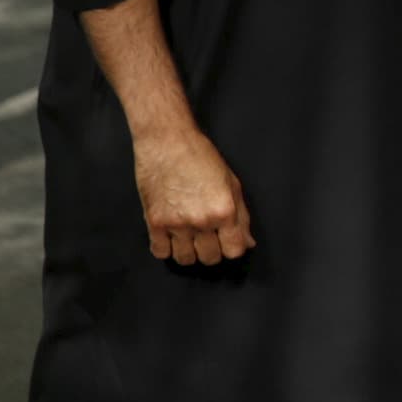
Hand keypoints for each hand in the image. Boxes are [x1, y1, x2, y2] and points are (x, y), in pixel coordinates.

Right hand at [131, 122, 252, 265]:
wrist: (167, 142)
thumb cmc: (201, 157)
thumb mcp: (232, 184)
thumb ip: (242, 217)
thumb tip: (247, 242)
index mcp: (224, 211)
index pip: (234, 251)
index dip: (233, 248)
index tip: (229, 242)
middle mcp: (201, 221)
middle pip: (210, 258)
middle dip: (213, 251)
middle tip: (209, 238)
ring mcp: (176, 223)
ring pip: (185, 259)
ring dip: (190, 253)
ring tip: (190, 239)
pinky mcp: (154, 221)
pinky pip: (160, 252)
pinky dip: (166, 249)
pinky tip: (171, 237)